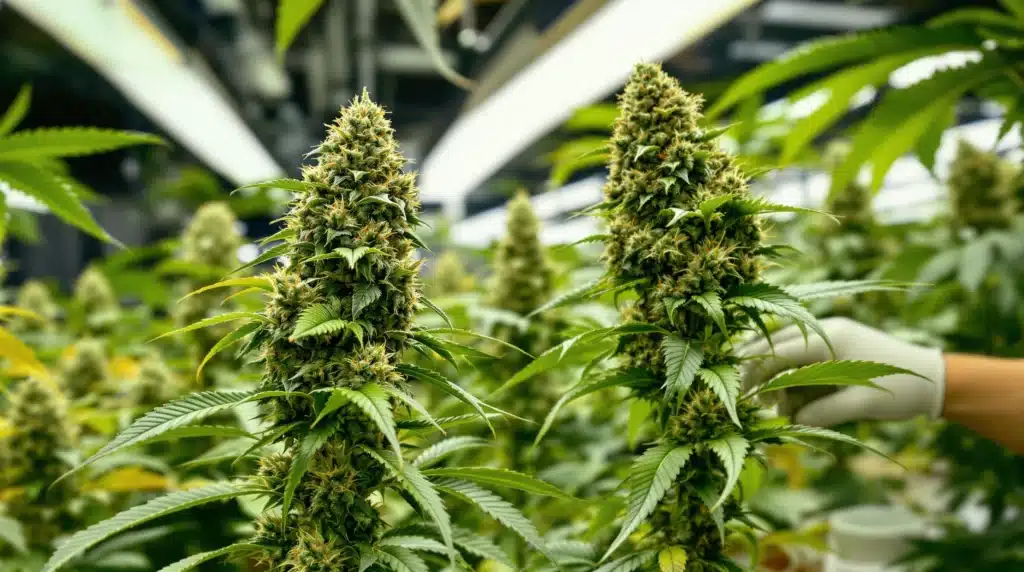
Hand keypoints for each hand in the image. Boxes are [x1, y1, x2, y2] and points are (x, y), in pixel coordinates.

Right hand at [739, 317, 945, 426]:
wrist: (935, 381)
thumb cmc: (901, 391)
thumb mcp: (860, 405)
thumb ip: (822, 413)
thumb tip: (790, 421)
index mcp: (832, 337)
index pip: (779, 350)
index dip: (756, 371)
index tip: (742, 393)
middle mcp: (827, 330)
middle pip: (777, 344)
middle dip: (760, 371)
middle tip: (750, 398)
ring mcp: (832, 337)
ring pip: (788, 353)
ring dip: (778, 379)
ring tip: (778, 409)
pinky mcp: (837, 350)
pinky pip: (804, 361)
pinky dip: (794, 380)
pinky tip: (793, 404)